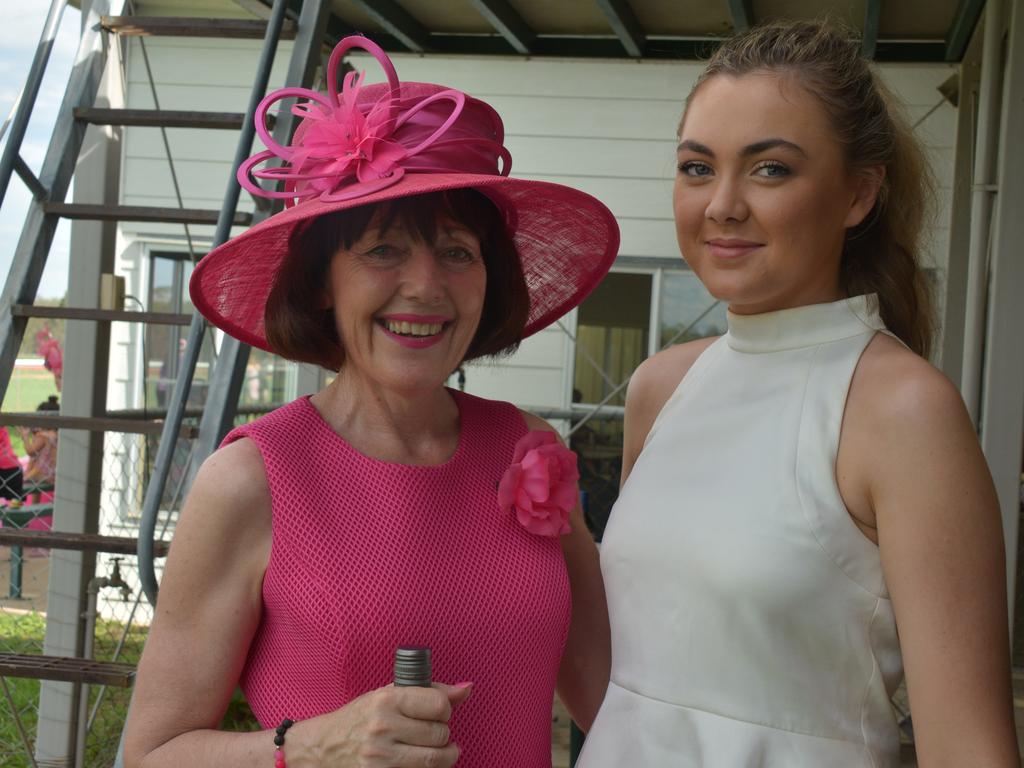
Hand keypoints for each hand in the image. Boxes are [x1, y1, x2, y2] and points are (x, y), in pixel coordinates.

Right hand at [292, 681, 471, 766]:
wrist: (324, 748)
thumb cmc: (359, 718)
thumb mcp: (388, 694)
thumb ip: (429, 691)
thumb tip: (467, 688)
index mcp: (386, 700)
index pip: (439, 704)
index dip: (445, 708)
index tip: (440, 711)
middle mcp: (383, 727)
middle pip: (440, 734)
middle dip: (443, 733)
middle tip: (434, 731)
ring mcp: (381, 757)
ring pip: (435, 760)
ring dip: (444, 755)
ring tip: (441, 749)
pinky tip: (421, 762)